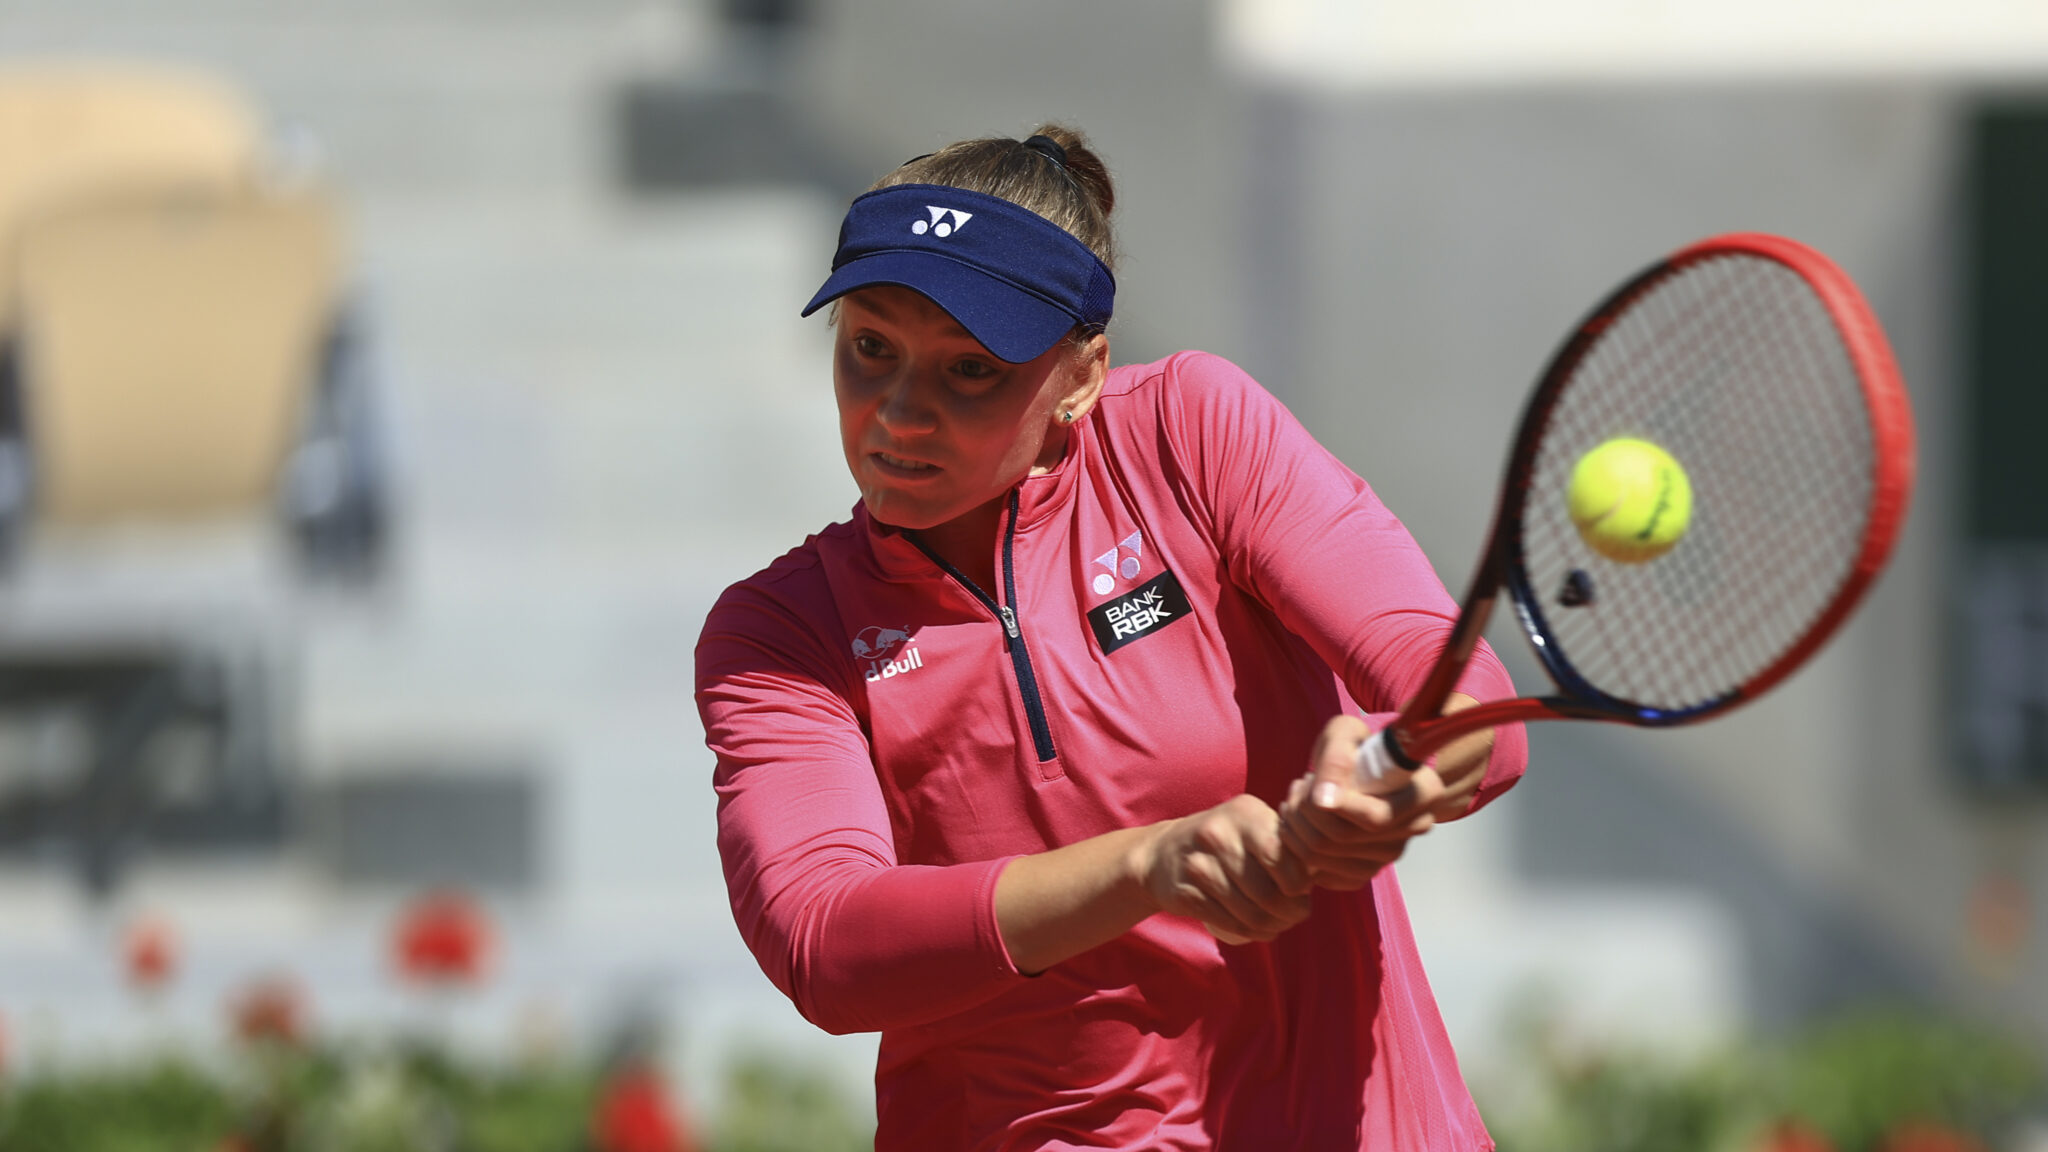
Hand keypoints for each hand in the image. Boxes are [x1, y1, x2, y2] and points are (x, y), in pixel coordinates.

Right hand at [1130, 794, 1312, 944]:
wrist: (1163, 853)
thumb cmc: (1226, 842)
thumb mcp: (1253, 826)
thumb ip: (1285, 842)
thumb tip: (1324, 871)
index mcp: (1245, 813)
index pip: (1281, 857)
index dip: (1298, 884)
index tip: (1301, 891)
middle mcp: (1218, 834)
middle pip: (1267, 892)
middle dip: (1289, 913)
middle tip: (1295, 916)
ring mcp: (1197, 864)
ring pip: (1249, 913)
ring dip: (1271, 927)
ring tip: (1277, 924)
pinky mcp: (1184, 893)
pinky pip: (1228, 923)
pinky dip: (1249, 933)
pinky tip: (1256, 930)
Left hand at [1277, 715, 1444, 890]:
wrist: (1358, 768)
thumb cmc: (1355, 746)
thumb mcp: (1345, 734)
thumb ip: (1336, 758)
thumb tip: (1324, 800)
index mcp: (1424, 794)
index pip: (1375, 817)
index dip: (1332, 803)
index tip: (1308, 781)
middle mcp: (1414, 829)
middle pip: (1343, 838)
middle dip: (1303, 811)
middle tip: (1297, 786)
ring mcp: (1390, 856)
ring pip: (1324, 857)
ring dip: (1295, 826)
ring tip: (1294, 800)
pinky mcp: (1365, 873)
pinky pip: (1320, 873)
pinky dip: (1297, 849)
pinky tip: (1299, 823)